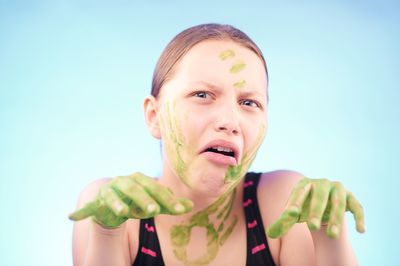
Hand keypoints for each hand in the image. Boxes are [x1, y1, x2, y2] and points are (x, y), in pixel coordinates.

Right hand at [69, 172, 192, 227]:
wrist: (114, 205)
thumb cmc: (138, 202)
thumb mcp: (155, 204)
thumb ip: (170, 205)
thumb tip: (191, 206)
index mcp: (141, 180)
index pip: (156, 188)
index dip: (168, 199)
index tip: (180, 210)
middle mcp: (126, 181)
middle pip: (136, 189)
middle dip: (144, 199)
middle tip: (154, 210)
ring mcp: (110, 190)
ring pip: (114, 196)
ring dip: (118, 204)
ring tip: (123, 212)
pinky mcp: (97, 201)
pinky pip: (91, 207)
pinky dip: (81, 212)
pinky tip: (71, 217)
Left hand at [266, 178, 364, 238]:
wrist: (323, 204)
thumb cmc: (304, 208)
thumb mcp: (293, 215)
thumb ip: (282, 223)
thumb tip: (270, 234)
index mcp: (304, 184)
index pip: (299, 193)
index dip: (295, 203)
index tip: (291, 215)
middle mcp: (322, 183)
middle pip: (319, 197)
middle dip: (315, 211)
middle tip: (311, 227)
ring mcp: (338, 189)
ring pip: (338, 203)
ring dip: (336, 219)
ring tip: (332, 236)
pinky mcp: (351, 197)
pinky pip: (357, 206)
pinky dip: (359, 217)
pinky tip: (361, 231)